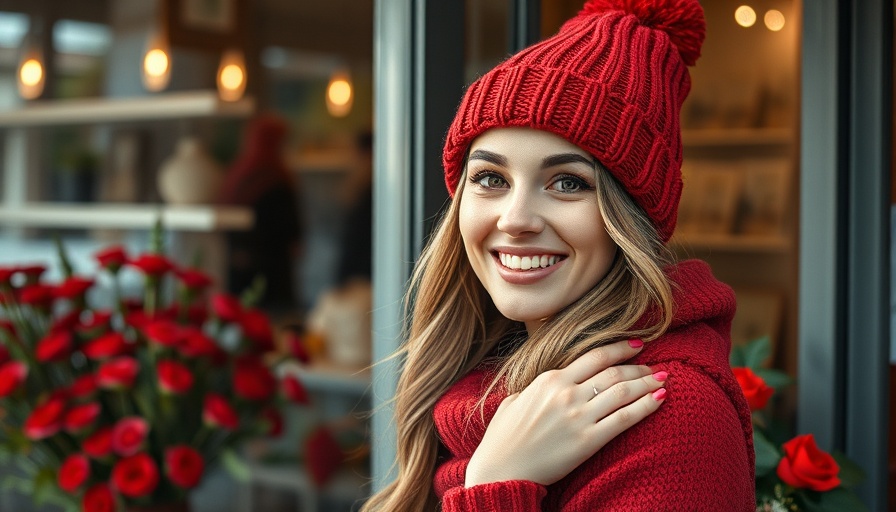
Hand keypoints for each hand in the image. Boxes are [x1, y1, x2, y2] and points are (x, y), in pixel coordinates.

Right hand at [464, 339, 666, 486]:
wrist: (501, 470)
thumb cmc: (503, 439)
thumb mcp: (514, 401)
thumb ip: (535, 389)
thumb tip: (548, 385)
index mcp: (550, 379)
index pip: (594, 357)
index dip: (619, 348)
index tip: (636, 345)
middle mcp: (566, 393)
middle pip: (613, 372)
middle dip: (639, 368)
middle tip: (655, 368)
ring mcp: (578, 416)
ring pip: (622, 391)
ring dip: (647, 383)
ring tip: (663, 380)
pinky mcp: (587, 440)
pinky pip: (624, 419)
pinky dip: (645, 407)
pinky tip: (660, 400)